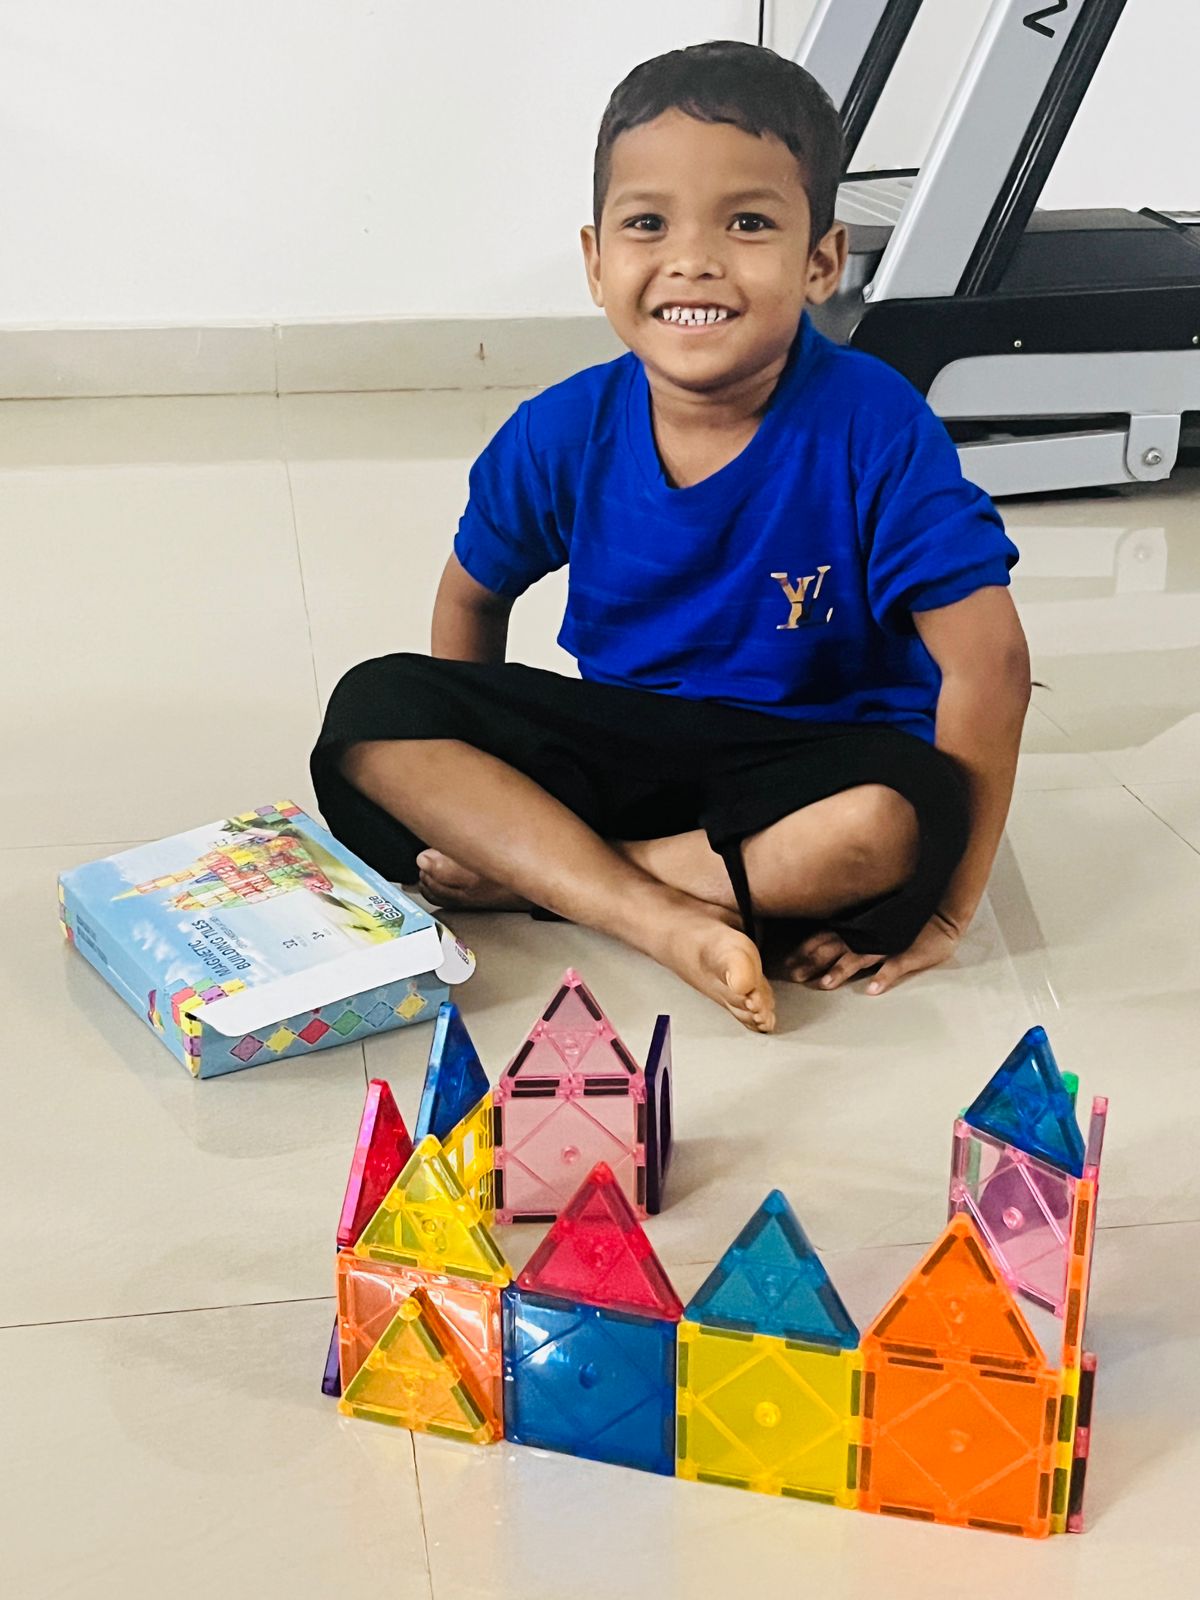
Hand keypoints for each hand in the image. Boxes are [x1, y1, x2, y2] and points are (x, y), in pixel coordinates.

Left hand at [783, 911, 960, 994]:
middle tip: (794, 976)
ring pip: (859, 957)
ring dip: (841, 970)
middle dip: (813, 962)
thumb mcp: (873, 920)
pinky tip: (871, 990)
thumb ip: (850, 927)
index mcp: (857, 926)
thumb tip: (824, 937)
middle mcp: (867, 934)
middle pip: (834, 948)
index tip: (787, 963)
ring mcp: (887, 944)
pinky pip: (894, 966)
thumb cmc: (905, 918)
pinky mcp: (908, 953)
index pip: (824, 937)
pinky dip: (883, 977)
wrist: (942, 912)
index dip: (804, 950)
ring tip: (826, 984)